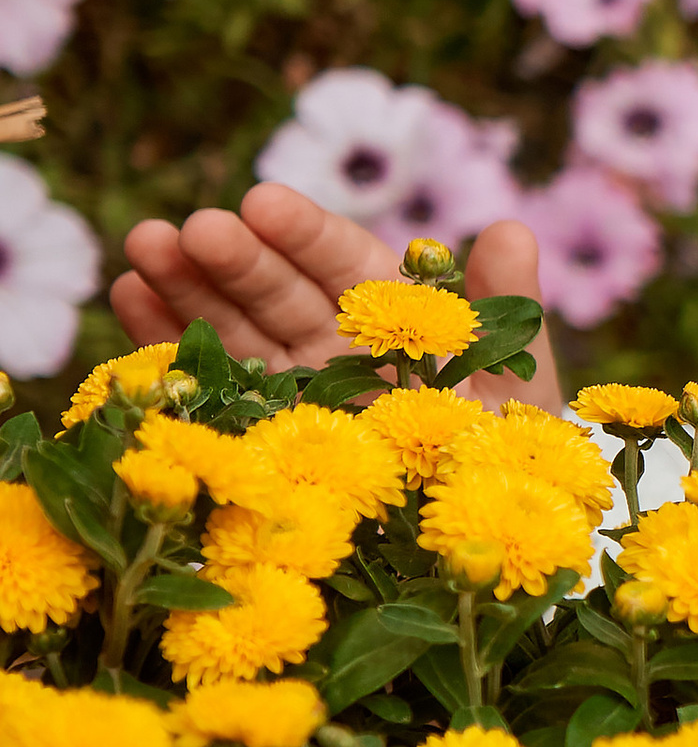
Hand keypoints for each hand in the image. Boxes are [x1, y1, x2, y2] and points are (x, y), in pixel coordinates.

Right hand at [111, 186, 560, 409]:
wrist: (489, 543)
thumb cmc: (512, 454)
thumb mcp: (517, 380)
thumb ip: (508, 303)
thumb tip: (511, 227)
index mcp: (394, 314)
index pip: (341, 262)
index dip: (301, 234)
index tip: (262, 203)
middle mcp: (334, 346)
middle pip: (276, 289)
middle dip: (232, 256)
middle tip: (188, 230)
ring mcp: (291, 390)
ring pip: (232, 325)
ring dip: (185, 283)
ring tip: (144, 246)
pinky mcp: (260, 437)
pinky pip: (209, 384)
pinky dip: (167, 341)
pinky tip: (130, 297)